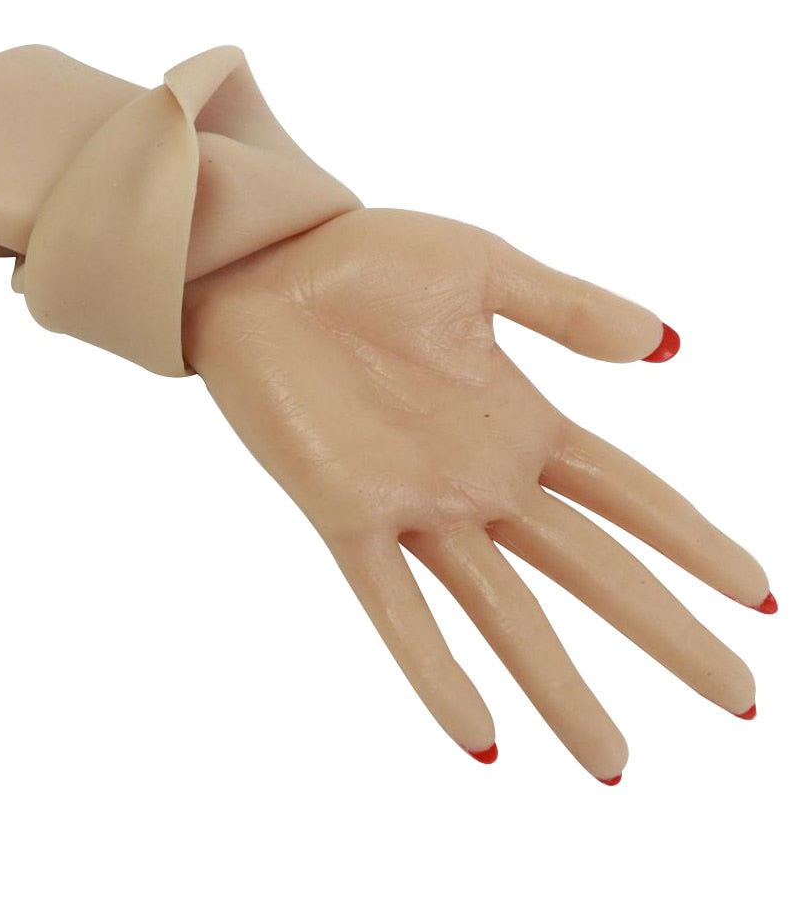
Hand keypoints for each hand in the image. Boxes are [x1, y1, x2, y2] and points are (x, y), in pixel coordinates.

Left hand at [181, 207, 770, 782]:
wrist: (263, 266)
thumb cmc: (366, 260)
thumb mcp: (485, 271)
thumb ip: (571, 308)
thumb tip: (670, 345)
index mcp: (519, 420)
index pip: (630, 496)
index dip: (694, 543)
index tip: (758, 595)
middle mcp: (480, 477)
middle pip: (592, 570)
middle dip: (665, 632)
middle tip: (740, 700)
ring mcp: (418, 503)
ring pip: (505, 613)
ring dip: (561, 686)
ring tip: (613, 762)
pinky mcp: (348, 513)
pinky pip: (399, 608)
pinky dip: (439, 673)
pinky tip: (483, 741)